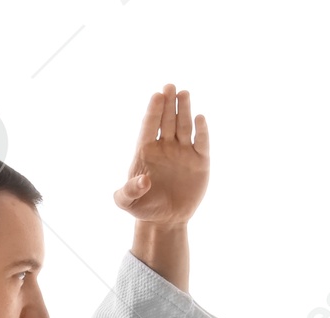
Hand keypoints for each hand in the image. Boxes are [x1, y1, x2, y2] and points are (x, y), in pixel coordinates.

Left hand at [113, 84, 209, 227]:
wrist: (166, 220)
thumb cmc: (143, 208)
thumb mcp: (128, 203)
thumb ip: (128, 192)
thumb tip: (143, 180)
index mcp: (146, 152)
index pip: (149, 127)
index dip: (153, 112)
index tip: (156, 96)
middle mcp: (165, 147)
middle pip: (167, 121)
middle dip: (168, 104)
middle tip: (169, 86)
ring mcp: (183, 151)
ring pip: (184, 125)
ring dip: (184, 110)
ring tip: (184, 94)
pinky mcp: (199, 160)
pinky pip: (201, 141)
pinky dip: (201, 130)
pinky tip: (199, 118)